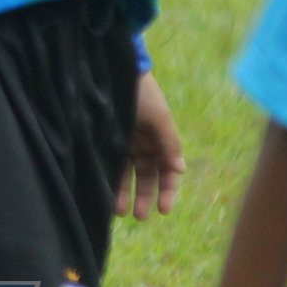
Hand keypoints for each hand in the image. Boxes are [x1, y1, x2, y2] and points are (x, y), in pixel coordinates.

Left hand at [121, 71, 184, 219]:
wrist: (114, 71)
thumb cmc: (141, 92)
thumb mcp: (159, 117)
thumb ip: (170, 143)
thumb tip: (180, 170)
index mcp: (160, 139)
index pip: (168, 171)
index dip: (168, 190)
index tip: (163, 209)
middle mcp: (143, 144)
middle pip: (148, 177)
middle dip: (145, 197)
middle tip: (139, 216)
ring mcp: (124, 144)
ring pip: (127, 176)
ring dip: (125, 194)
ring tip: (120, 212)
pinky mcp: (106, 142)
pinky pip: (110, 167)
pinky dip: (110, 183)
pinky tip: (107, 197)